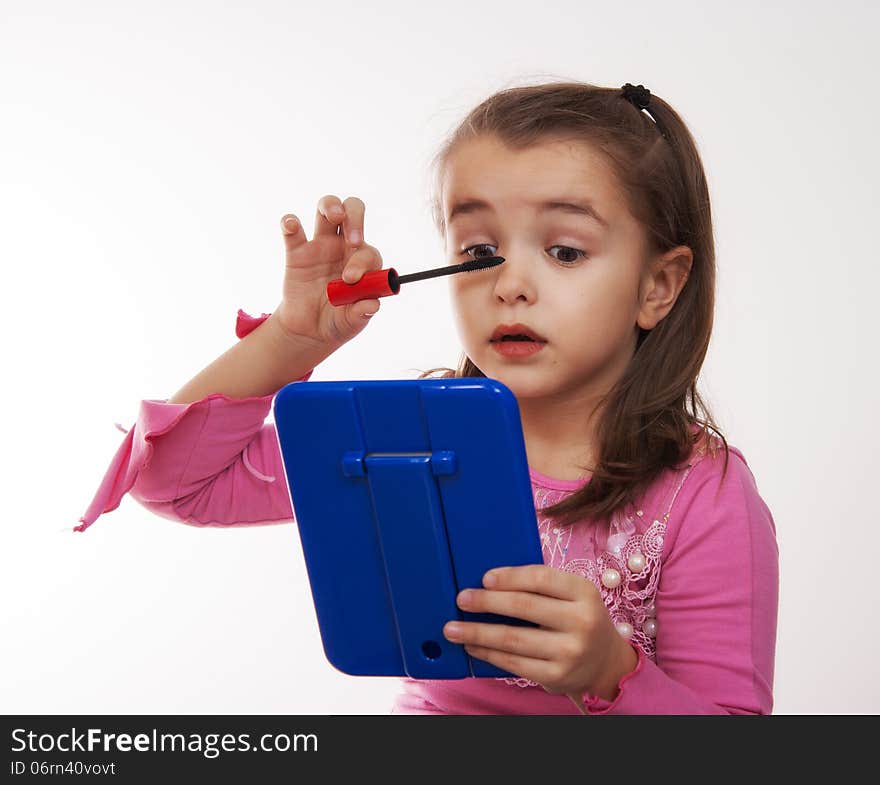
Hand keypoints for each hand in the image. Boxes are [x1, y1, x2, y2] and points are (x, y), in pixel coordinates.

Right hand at [274, 195, 385, 350]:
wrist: (309, 330)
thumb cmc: (337, 321)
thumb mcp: (351, 323)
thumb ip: (362, 313)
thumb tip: (372, 305)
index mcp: (363, 263)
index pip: (368, 251)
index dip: (362, 261)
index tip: (351, 279)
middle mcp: (344, 247)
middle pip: (353, 213)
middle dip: (356, 219)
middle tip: (352, 241)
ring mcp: (320, 246)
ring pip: (326, 208)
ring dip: (331, 205)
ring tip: (334, 216)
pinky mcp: (296, 251)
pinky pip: (292, 230)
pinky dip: (290, 222)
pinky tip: (292, 225)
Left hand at [443, 564, 638, 702]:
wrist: (606, 663)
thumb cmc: (579, 618)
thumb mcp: (574, 595)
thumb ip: (542, 585)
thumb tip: (490, 581)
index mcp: (583, 592)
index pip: (541, 578)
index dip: (510, 577)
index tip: (485, 578)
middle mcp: (580, 621)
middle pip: (523, 606)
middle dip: (486, 602)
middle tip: (461, 599)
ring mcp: (569, 651)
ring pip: (513, 639)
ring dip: (477, 632)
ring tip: (453, 628)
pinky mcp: (556, 676)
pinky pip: (514, 663)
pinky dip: (488, 654)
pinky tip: (473, 646)